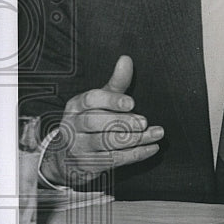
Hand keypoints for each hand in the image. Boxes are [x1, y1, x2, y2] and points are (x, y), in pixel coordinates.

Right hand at [42, 55, 163, 186]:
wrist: (67, 155)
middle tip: (144, 122)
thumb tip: (126, 59)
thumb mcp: (101, 100)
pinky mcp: (87, 164)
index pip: (90, 99)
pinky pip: (113, 160)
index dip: (111, 100)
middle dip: (122, 122)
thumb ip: (116, 83)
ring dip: (134, 139)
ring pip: (105, 143)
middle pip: (94, 122)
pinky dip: (135, 154)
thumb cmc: (91, 120)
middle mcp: (73, 125)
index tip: (132, 103)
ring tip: (156, 133)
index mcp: (76, 105)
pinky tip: (152, 148)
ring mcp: (77, 147)